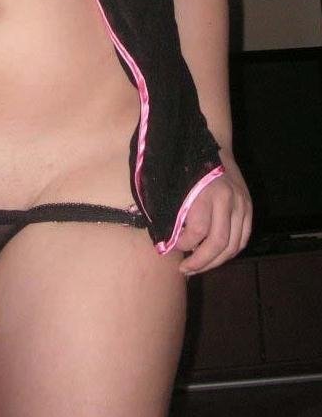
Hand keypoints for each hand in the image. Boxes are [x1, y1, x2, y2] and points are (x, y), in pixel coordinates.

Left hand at [176, 150, 251, 274]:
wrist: (215, 146)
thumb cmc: (190, 167)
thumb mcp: (178, 185)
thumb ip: (176, 212)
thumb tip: (168, 242)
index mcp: (206, 193)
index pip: (198, 231)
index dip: (184, 245)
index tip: (172, 246)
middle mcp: (228, 200)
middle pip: (218, 243)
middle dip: (200, 262)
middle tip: (185, 270)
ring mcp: (242, 204)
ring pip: (234, 245)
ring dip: (216, 261)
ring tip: (199, 266)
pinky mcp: (249, 207)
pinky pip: (243, 238)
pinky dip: (231, 251)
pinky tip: (216, 256)